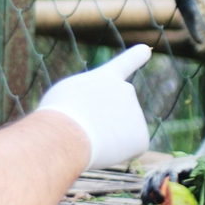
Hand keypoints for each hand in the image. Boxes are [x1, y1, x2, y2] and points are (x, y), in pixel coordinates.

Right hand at [37, 45, 151, 169]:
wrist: (66, 133)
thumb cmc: (58, 114)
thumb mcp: (66, 97)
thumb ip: (87, 102)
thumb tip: (99, 121)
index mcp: (105, 78)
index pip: (124, 64)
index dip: (135, 57)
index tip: (146, 50)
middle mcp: (126, 90)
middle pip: (115, 113)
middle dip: (104, 122)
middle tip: (83, 128)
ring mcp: (136, 113)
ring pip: (120, 133)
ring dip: (106, 138)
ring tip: (88, 137)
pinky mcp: (141, 138)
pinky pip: (129, 150)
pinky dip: (117, 154)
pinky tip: (103, 149)